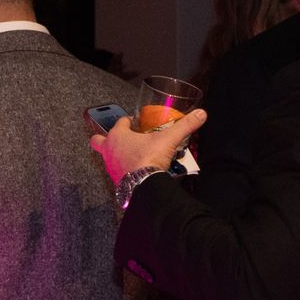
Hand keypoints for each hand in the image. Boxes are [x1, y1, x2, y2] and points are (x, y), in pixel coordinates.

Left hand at [90, 109, 207, 183]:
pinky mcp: (115, 180)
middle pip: (97, 141)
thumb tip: (201, 114)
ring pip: (107, 157)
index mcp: (117, 135)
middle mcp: (109, 150)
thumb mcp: (169, 139)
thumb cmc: (149, 158)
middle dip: (104, 139)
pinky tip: (136, 170)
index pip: (120, 122)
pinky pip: (116, 172)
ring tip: (134, 155)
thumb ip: (185, 125)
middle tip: (120, 139)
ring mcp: (110, 166)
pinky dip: (124, 169)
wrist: (144, 185)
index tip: (135, 122)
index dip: (127, 121)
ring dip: (117, 155)